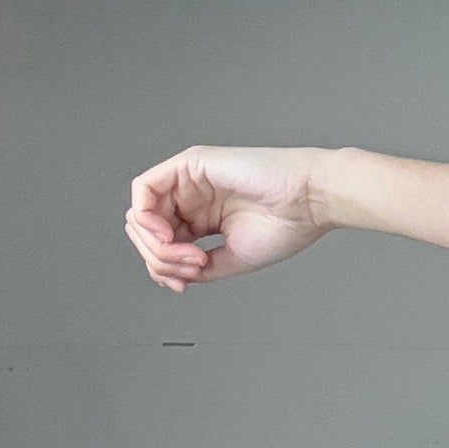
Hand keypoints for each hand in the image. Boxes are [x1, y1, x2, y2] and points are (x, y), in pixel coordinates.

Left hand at [125, 145, 328, 290]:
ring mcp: (189, 181)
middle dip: (160, 258)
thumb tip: (168, 275)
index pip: (164, 244)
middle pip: (148, 231)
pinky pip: (143, 189)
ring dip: (156, 244)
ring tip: (188, 255)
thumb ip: (196, 268)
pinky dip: (146, 218)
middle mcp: (194, 199)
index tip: (186, 283)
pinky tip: (167, 235)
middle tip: (190, 269)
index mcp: (205, 218)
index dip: (165, 269)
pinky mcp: (188, 164)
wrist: (308, 202)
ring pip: (140, 214)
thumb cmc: (286, 225)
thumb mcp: (232, 259)